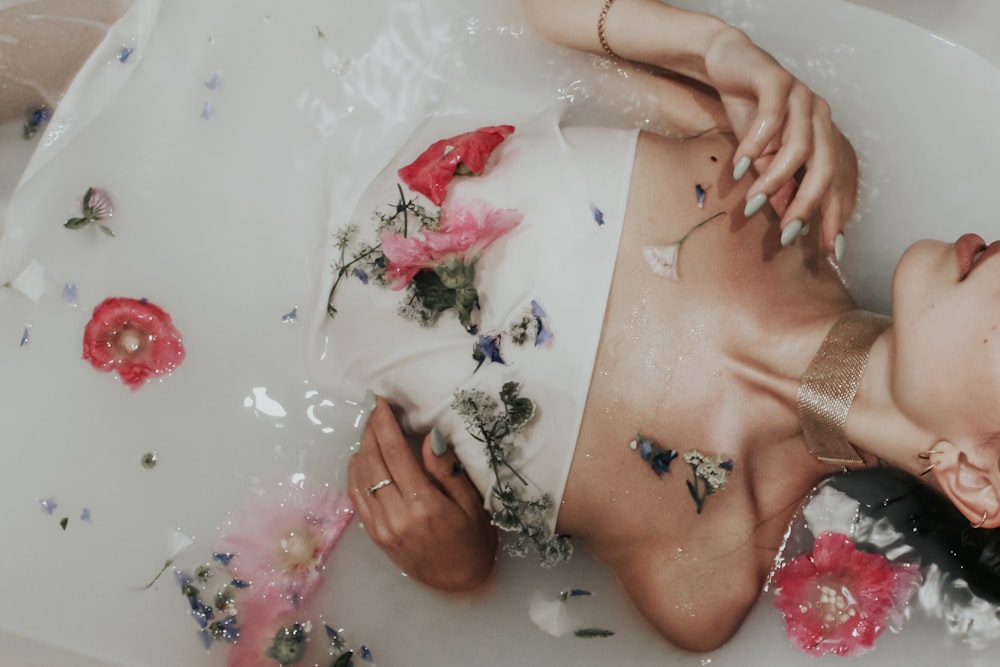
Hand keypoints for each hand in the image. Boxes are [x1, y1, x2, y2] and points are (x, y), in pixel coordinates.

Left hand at [347, 396, 497, 591]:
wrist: (460, 582)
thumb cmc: (473, 540)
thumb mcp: (471, 503)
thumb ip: (446, 470)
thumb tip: (428, 437)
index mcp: (423, 505)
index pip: (394, 453)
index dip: (383, 423)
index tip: (379, 401)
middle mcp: (396, 516)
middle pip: (372, 461)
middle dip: (370, 430)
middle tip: (375, 409)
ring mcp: (381, 527)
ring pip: (360, 477)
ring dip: (362, 448)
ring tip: (371, 429)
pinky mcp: (374, 535)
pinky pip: (356, 497)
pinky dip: (356, 472)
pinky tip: (363, 457)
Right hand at [703, 29, 857, 253]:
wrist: (729, 65)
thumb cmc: (748, 112)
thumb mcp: (760, 158)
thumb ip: (775, 184)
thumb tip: (785, 218)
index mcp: (822, 136)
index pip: (836, 180)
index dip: (836, 214)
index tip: (831, 249)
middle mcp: (819, 116)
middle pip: (825, 167)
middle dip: (808, 204)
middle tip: (789, 233)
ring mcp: (802, 97)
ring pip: (799, 146)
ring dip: (776, 179)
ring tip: (753, 201)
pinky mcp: (778, 80)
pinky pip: (772, 118)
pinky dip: (756, 144)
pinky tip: (741, 165)